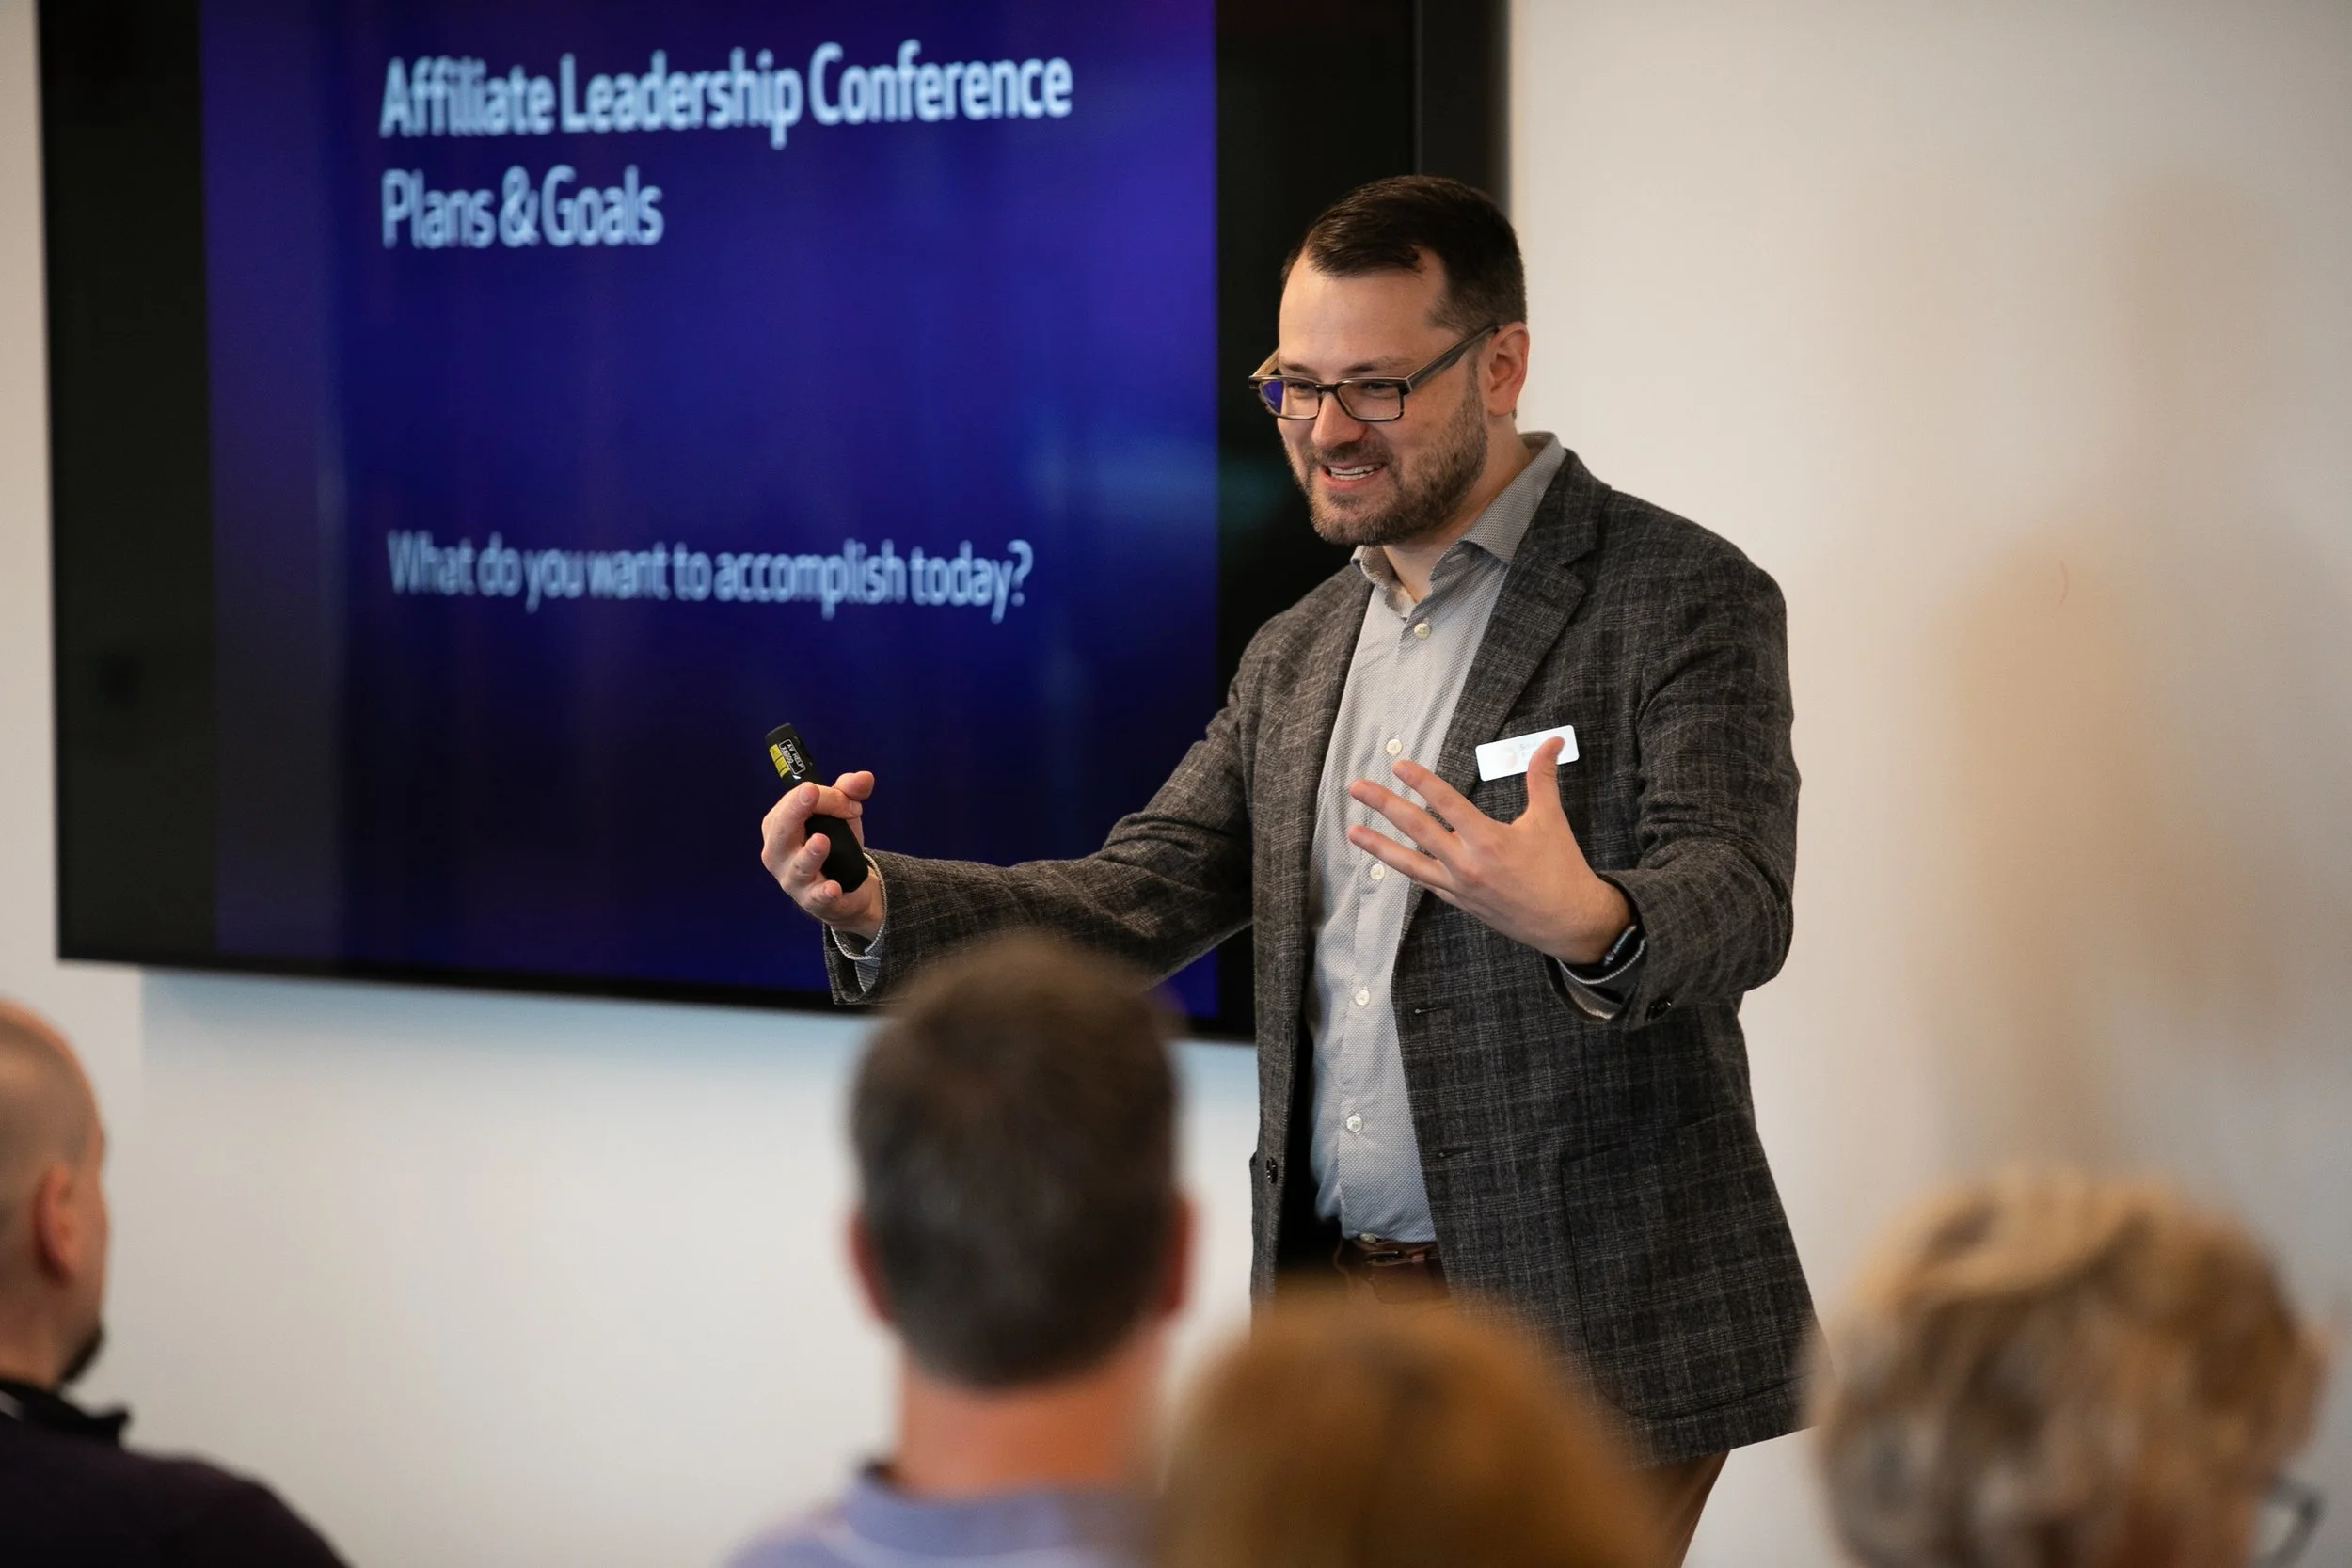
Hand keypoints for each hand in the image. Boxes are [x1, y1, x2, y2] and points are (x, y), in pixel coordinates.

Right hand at [760, 771, 885, 939]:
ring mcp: (793, 880)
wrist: (844, 890)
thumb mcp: (840, 814)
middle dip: (795, 811)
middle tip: (811, 793)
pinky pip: (817, 897)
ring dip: (810, 854)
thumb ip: (848, 792)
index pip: (794, 803)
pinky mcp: (812, 901)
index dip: (824, 796)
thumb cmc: (833, 845)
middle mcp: (778, 853)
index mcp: (778, 826)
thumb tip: (865, 777)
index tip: (850, 801)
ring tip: (822, 841)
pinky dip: (825, 893)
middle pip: (782, 832)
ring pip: (799, 866)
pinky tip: (833, 888)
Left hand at [1345, 739, 1629, 963]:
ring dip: (1378, 845)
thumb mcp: (1551, 819)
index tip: (1398, 765)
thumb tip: (1552, 740)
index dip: (1421, 782)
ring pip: (1409, 863)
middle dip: (1384, 806)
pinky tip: (1388, 858)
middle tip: (1357, 788)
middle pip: (1416, 829)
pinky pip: (1425, 881)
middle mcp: (1466, 863)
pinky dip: (1405, 868)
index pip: (1446, 804)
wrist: (1567, 922)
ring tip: (1352, 831)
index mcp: (1488, 840)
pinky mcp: (1458, 901)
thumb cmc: (1561, 868)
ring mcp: (1458, 886)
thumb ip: (1543, 778)